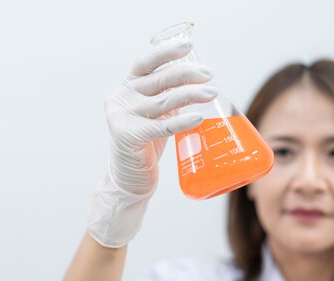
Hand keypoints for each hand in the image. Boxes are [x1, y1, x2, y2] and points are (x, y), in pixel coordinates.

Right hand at [87, 39, 216, 247]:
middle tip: (210, 75)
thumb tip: (200, 79)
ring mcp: (122, 118)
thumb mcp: (154, 115)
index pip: (145, 63)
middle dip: (187, 74)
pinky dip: (182, 121)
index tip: (189, 46)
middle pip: (158, 80)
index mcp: (126, 89)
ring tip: (213, 92)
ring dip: (191, 94)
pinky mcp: (128, 137)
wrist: (129, 181)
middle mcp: (121, 99)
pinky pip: (161, 126)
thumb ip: (167, 97)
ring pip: (164, 101)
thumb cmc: (145, 146)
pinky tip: (198, 118)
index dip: (165, 52)